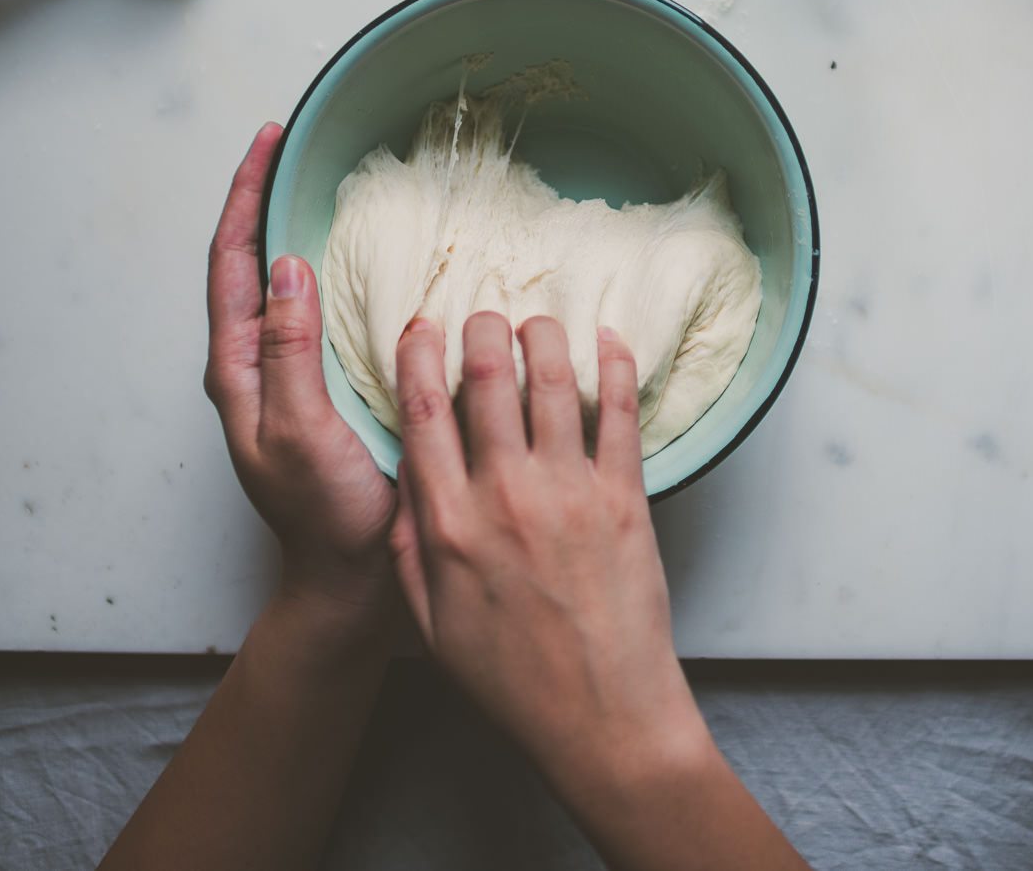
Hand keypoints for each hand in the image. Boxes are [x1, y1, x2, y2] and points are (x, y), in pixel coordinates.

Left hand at [205, 124, 397, 627]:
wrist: (355, 582)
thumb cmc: (326, 520)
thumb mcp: (301, 433)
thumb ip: (289, 352)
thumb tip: (284, 266)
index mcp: (239, 370)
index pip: (230, 263)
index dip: (245, 196)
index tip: (269, 141)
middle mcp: (259, 364)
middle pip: (250, 261)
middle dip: (266, 197)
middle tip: (296, 143)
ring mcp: (293, 376)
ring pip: (286, 284)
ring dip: (299, 226)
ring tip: (328, 181)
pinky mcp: (328, 386)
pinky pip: (325, 312)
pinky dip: (337, 271)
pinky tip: (373, 259)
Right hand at [388, 312, 712, 793]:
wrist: (600, 717)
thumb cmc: (513, 680)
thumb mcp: (431, 622)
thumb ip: (413, 547)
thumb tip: (406, 482)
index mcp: (448, 525)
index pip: (421, 412)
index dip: (417, 355)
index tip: (420, 326)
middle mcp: (505, 498)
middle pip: (486, 379)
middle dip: (481, 330)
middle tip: (483, 315)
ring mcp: (570, 494)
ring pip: (553, 380)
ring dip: (542, 335)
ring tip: (537, 320)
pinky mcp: (625, 500)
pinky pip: (621, 412)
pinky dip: (615, 365)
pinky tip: (608, 340)